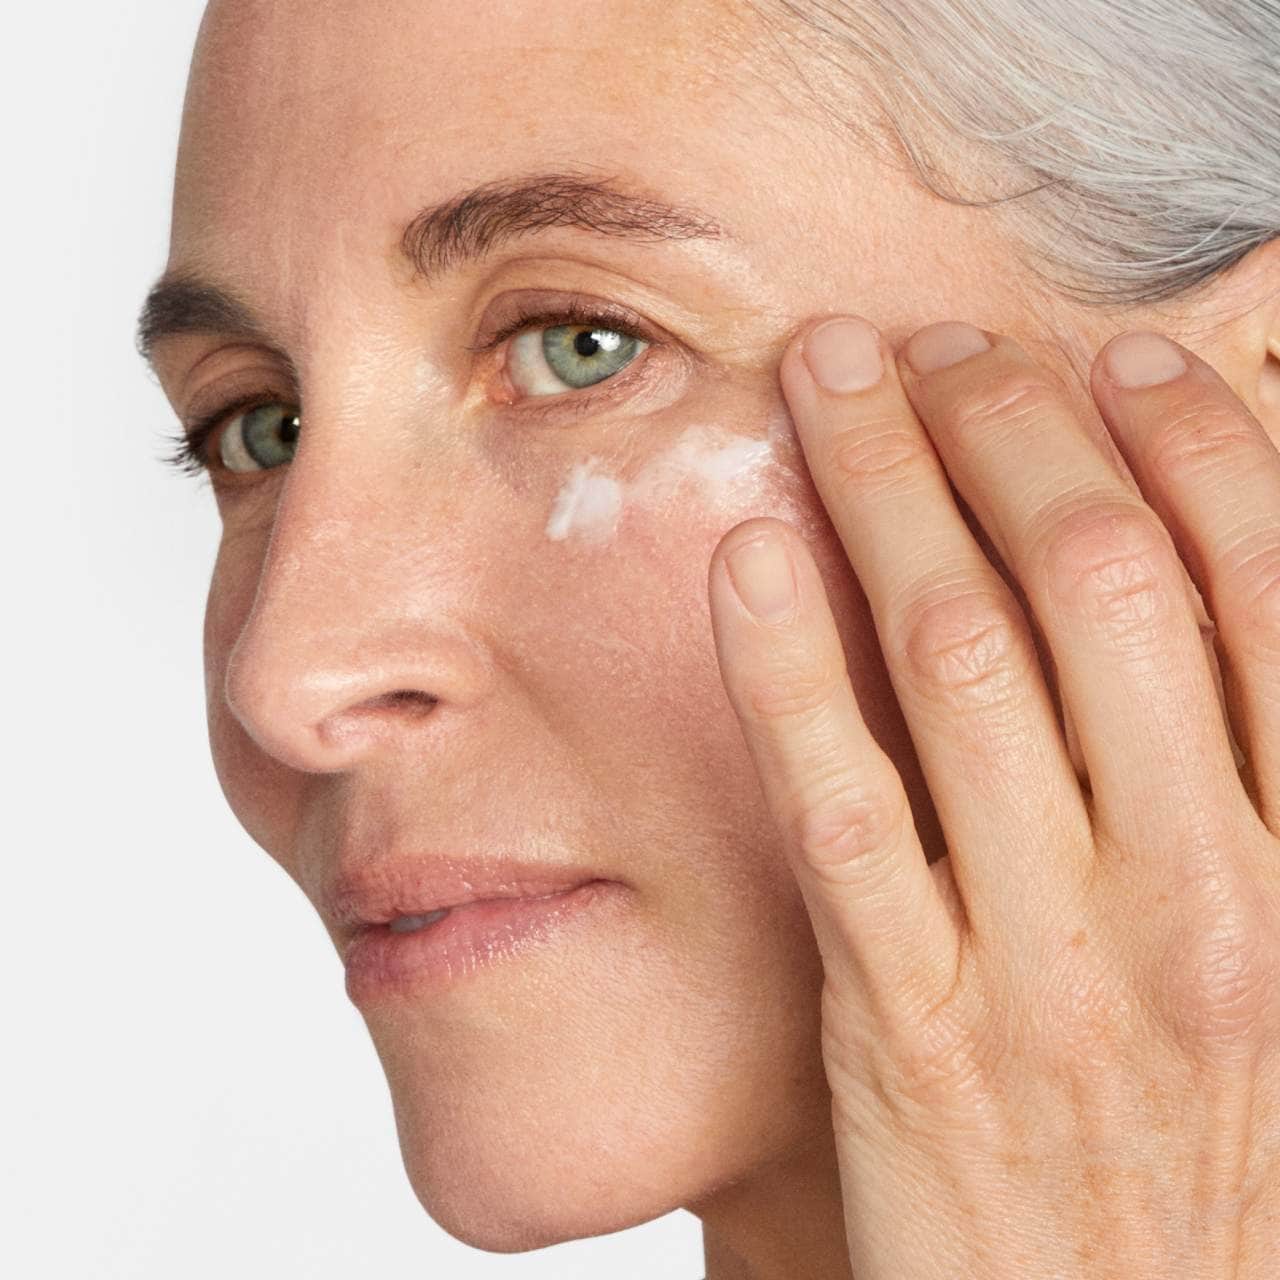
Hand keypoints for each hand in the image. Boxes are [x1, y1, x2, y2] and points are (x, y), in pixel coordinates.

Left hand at [706, 316, 1279, 1277]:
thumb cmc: (1216, 1151)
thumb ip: (1258, 782)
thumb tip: (1214, 593)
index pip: (1264, 585)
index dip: (1185, 439)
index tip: (1104, 357)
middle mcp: (1203, 895)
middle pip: (1096, 579)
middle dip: (1008, 422)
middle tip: (934, 339)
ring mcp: (1051, 962)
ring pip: (957, 656)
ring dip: (886, 486)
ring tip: (830, 379)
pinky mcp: (912, 1027)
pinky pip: (840, 807)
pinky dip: (789, 663)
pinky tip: (751, 550)